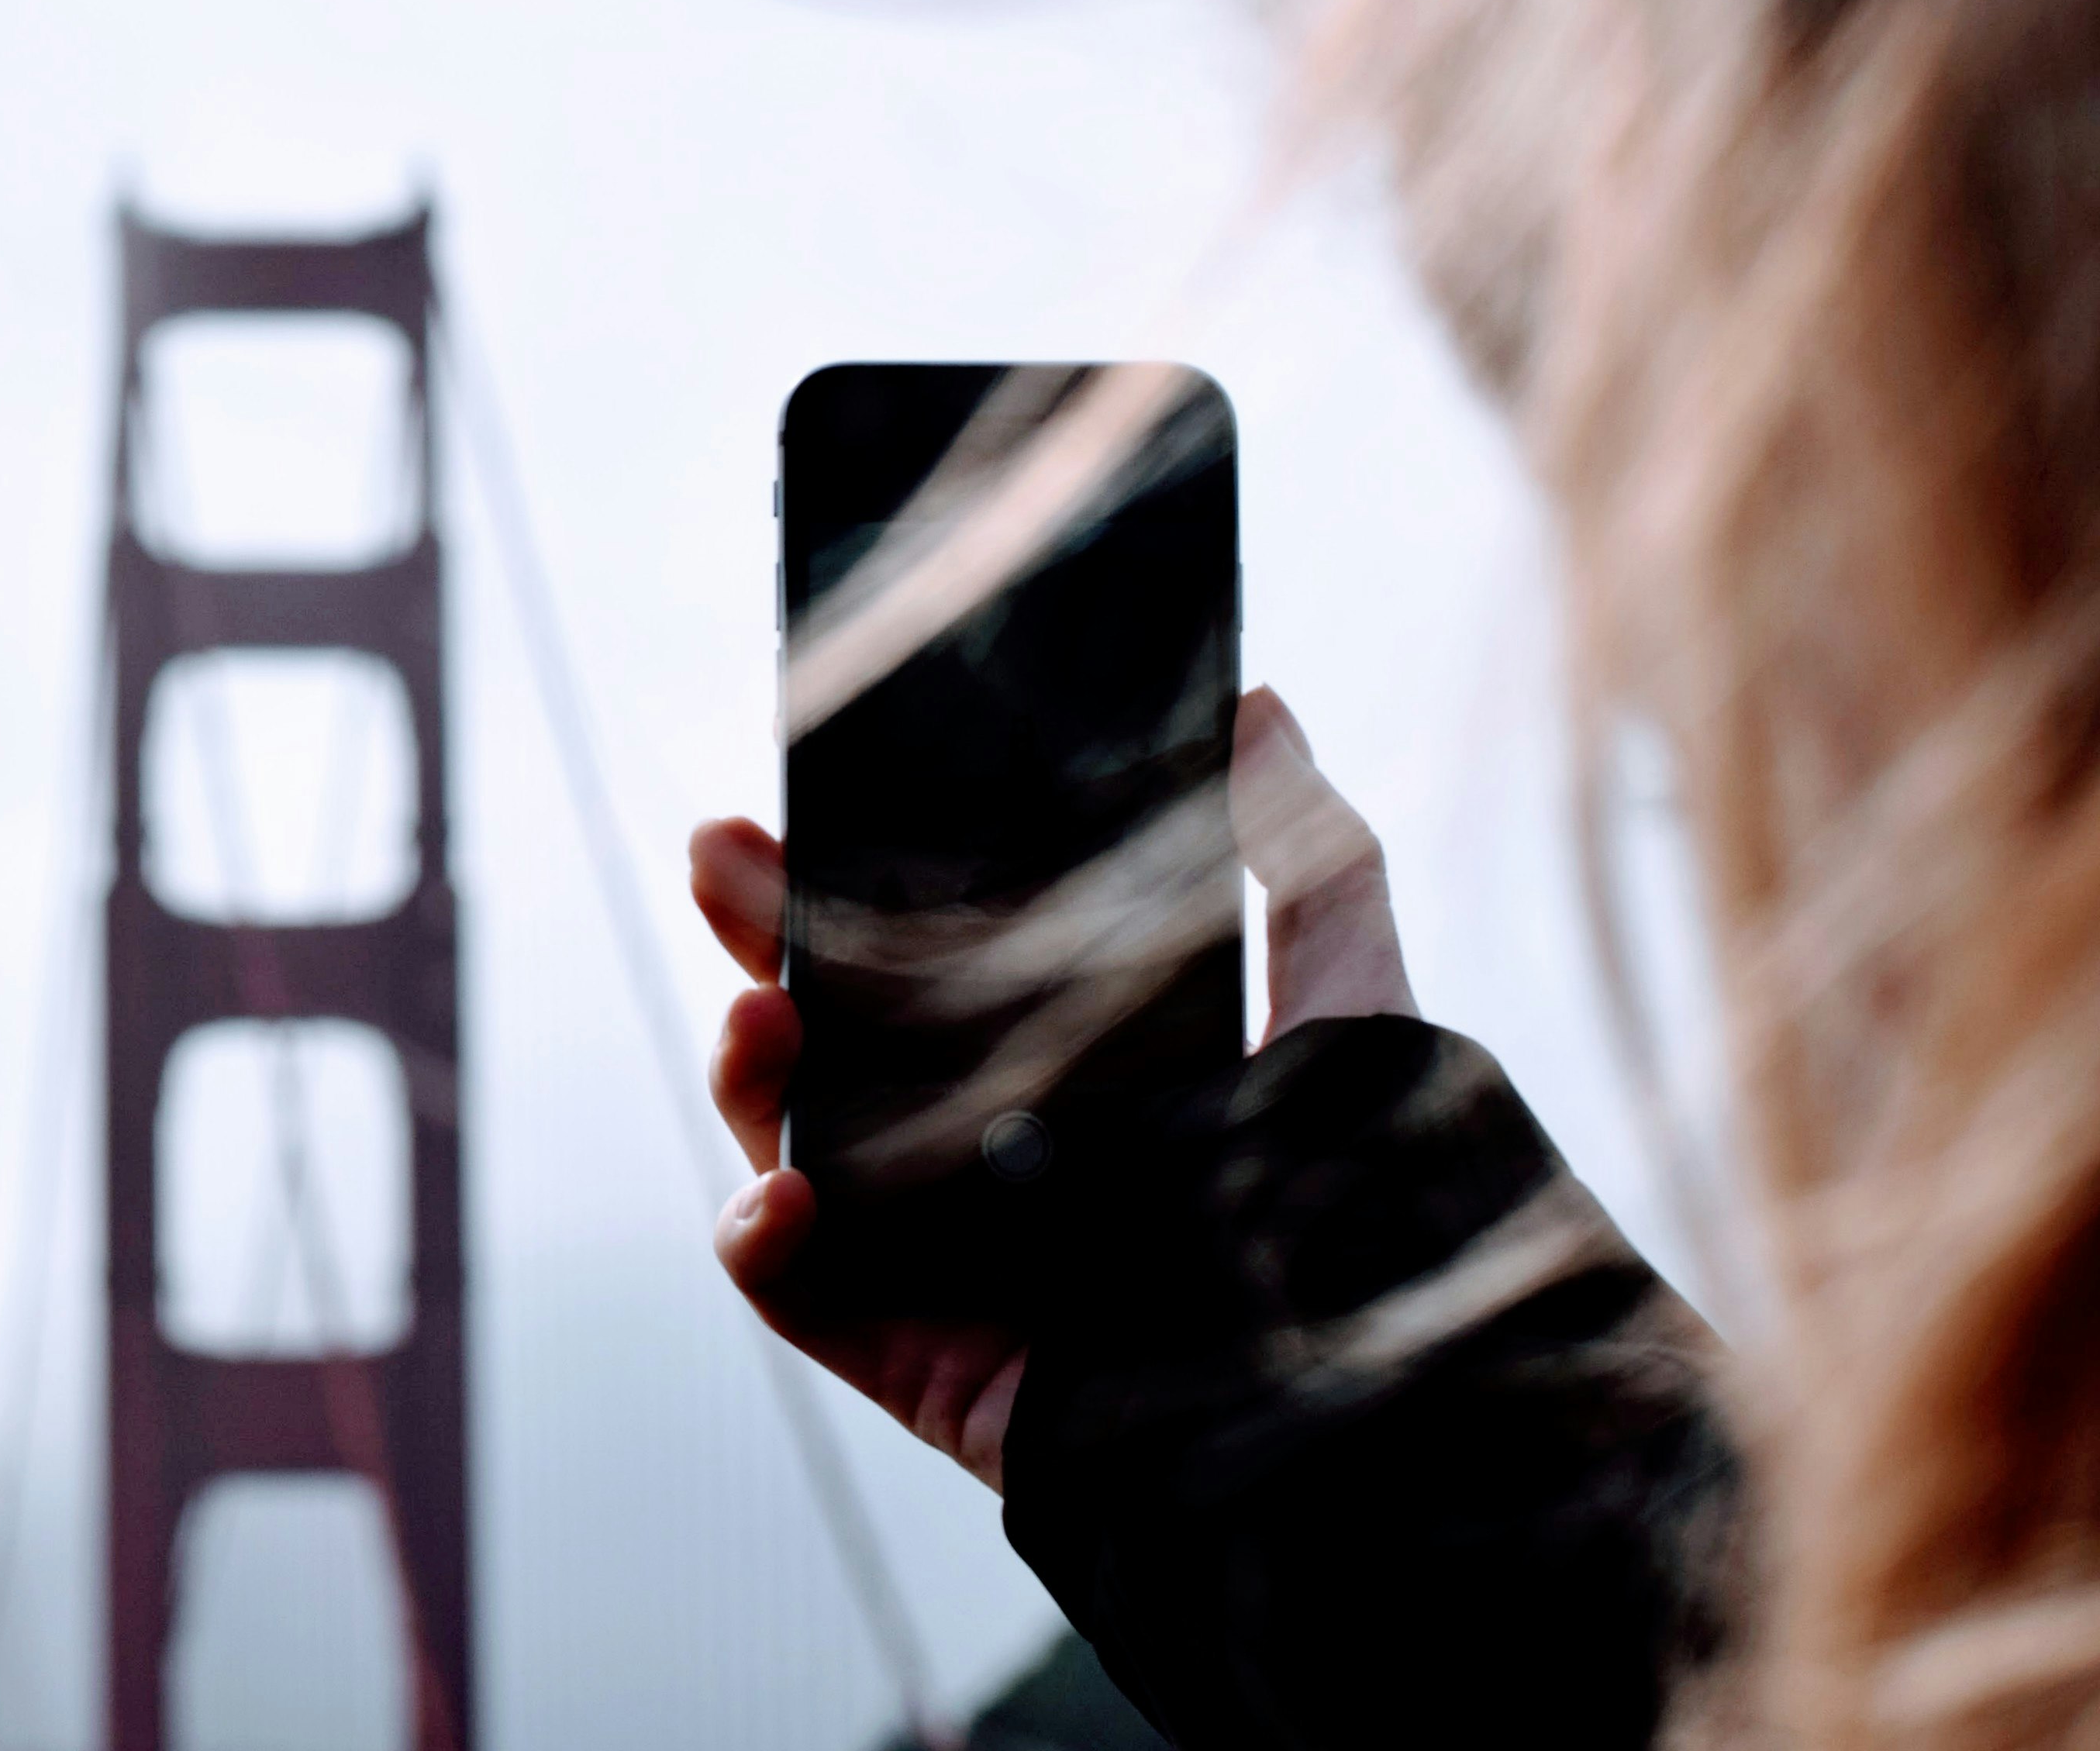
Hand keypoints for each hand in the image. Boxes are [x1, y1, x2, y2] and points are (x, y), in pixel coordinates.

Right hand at [691, 684, 1413, 1493]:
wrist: (1389, 1408)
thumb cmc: (1377, 1207)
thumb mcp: (1354, 1001)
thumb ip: (1308, 859)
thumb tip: (1260, 703)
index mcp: (1055, 1073)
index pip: (914, 967)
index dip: (839, 890)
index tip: (794, 811)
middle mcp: (984, 1162)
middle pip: (832, 1044)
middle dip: (759, 945)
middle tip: (722, 858)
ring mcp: (943, 1266)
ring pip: (799, 1156)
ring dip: (750, 1080)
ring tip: (761, 1013)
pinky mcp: (927, 1366)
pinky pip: (809, 1306)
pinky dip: (764, 1250)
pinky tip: (779, 1193)